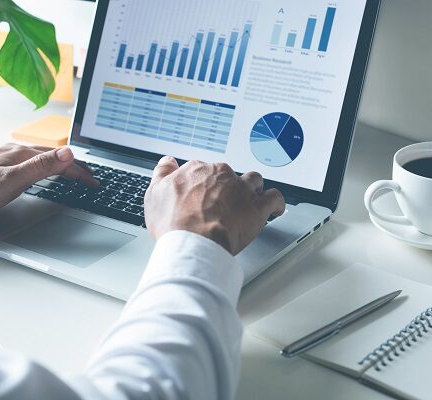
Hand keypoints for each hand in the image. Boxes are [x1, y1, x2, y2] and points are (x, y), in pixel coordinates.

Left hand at [0, 143, 97, 216]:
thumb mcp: (12, 180)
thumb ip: (41, 166)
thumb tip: (67, 152)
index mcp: (21, 153)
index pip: (60, 160)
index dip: (80, 173)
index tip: (93, 182)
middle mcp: (14, 151)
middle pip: (53, 156)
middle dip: (75, 166)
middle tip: (90, 176)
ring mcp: (5, 157)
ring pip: (41, 157)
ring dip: (61, 164)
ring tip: (72, 170)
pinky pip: (29, 161)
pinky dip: (45, 165)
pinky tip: (40, 170)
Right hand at [145, 157, 285, 254]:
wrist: (193, 241)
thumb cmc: (174, 223)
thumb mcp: (154, 194)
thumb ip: (162, 174)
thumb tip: (167, 162)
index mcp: (198, 171)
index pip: (204, 170)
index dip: (204, 184)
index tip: (204, 193)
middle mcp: (221, 175)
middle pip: (229, 175)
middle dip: (227, 187)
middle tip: (222, 203)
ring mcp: (241, 190)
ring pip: (253, 181)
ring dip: (253, 189)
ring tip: (251, 199)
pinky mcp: (257, 208)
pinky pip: (274, 199)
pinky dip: (277, 203)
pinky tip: (275, 208)